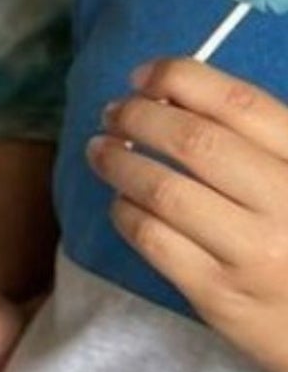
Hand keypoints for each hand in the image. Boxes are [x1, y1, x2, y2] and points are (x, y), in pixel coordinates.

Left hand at [92, 55, 287, 371]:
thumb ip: (261, 142)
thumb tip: (176, 95)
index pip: (241, 103)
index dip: (181, 79)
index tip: (144, 75)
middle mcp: (286, 203)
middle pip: (193, 142)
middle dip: (139, 117)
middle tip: (112, 113)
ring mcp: (251, 253)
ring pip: (162, 190)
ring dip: (118, 162)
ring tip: (101, 151)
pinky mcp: (218, 295)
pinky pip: (152, 239)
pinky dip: (126, 211)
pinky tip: (123, 202)